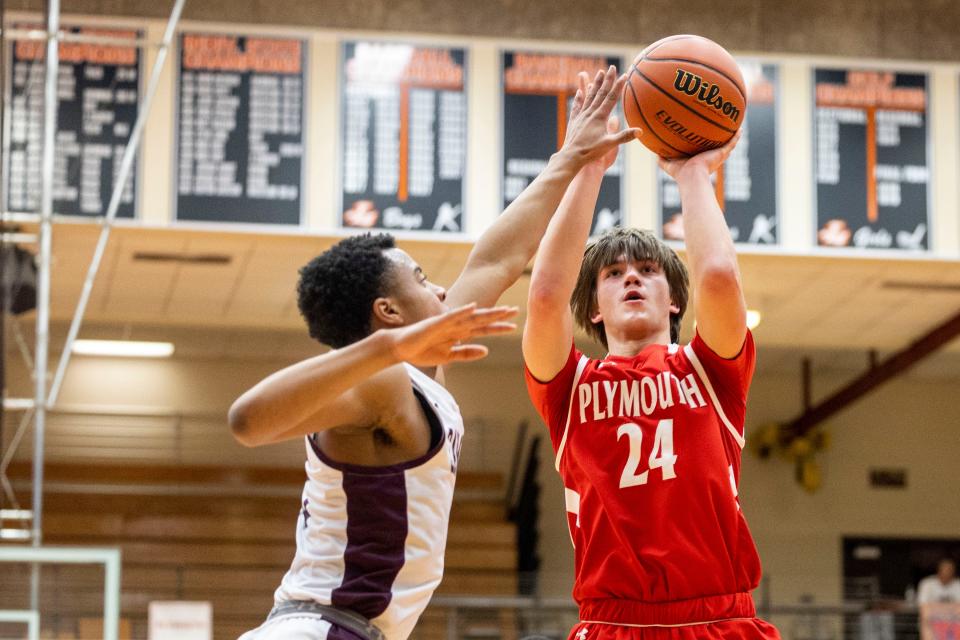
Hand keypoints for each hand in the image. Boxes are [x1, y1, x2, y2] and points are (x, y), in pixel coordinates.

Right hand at [386, 304, 517, 366]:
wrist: (400, 347)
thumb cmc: (422, 351)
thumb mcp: (449, 356)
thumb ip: (466, 353)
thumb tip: (486, 351)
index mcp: (458, 334)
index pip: (482, 330)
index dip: (497, 328)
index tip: (514, 326)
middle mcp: (455, 326)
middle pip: (480, 320)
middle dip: (498, 316)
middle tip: (516, 310)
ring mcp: (446, 323)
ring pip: (470, 316)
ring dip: (486, 312)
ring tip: (501, 309)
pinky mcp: (435, 323)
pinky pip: (451, 317)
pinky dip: (462, 312)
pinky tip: (473, 307)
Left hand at [560, 66, 639, 167]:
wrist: (571, 156)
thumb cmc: (591, 151)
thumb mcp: (610, 144)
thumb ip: (625, 136)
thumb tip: (640, 131)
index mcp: (600, 117)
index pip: (611, 97)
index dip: (618, 86)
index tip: (624, 75)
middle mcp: (590, 113)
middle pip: (600, 93)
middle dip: (608, 80)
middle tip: (612, 67)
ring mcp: (581, 116)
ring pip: (589, 96)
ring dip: (595, 84)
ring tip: (599, 73)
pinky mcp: (574, 121)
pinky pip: (577, 106)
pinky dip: (579, 98)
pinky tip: (579, 92)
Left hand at [658, 128, 741, 181]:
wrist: (691, 176)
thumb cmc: (680, 173)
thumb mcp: (669, 164)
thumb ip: (662, 159)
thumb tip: (654, 154)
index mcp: (699, 160)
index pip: (703, 150)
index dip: (704, 144)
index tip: (703, 135)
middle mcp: (710, 157)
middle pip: (716, 147)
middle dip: (719, 139)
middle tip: (721, 129)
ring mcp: (717, 155)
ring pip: (727, 144)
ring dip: (731, 136)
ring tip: (735, 126)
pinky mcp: (722, 154)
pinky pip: (732, 143)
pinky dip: (736, 136)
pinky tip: (740, 128)